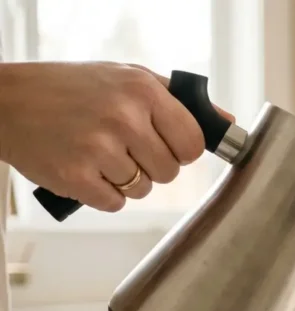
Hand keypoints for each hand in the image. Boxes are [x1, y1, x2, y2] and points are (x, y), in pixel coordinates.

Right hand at [0, 62, 232, 211]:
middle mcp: (124, 117)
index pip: (193, 144)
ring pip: (142, 190)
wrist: (7, 101)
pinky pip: (114, 204)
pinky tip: (85, 169)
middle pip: (169, 172)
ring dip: (125, 181)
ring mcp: (98, 148)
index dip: (180, 151)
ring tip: (98, 154)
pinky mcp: (75, 176)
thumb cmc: (73, 88)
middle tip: (123, 148)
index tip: (165, 145)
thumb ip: (180, 100)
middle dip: (151, 166)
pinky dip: (102, 194)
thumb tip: (227, 122)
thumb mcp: (129, 78)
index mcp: (143, 90)